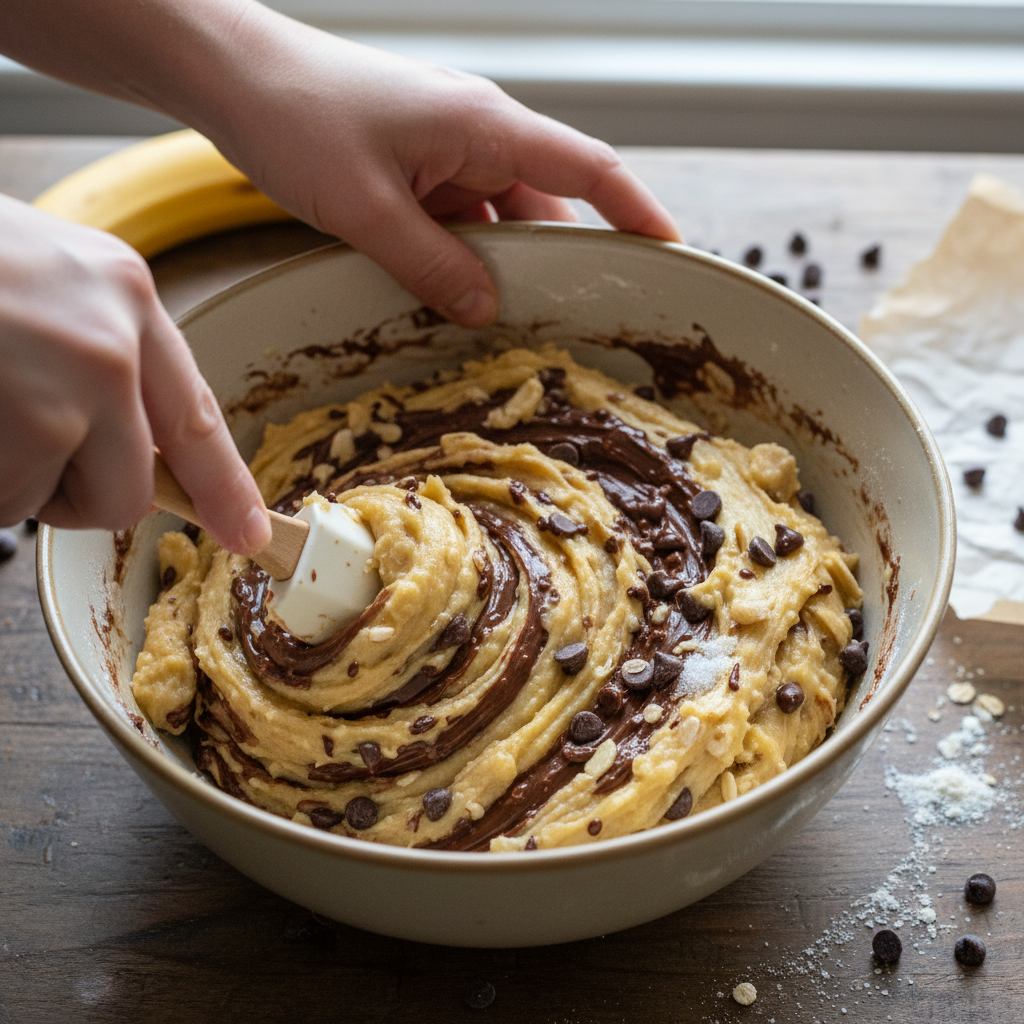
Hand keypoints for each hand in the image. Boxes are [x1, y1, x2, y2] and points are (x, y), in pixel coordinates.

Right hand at [0, 194, 269, 553]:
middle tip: (17, 448)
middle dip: (73, 495)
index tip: (248, 534)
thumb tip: (127, 440)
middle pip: (129, 490)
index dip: (225, 487)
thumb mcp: (48, 277)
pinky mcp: (16, 428)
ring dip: (6, 478)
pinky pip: (1, 500)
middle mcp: (111, 346)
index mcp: (128, 297)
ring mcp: (60, 389)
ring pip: (50, 501)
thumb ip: (102, 352)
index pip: (196, 417)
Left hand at [203, 19, 680, 326]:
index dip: (639, 214)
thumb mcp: (366, 208)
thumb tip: (486, 312)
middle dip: (559, 263)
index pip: (591, 170)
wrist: (231, 75)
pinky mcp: (417, 165)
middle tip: (570, 326)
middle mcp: (478, 133)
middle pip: (546, 206)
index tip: (671, 257)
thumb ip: (431, 266)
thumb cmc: (295, 117)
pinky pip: (459, 218)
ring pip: (499, 219)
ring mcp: (447, 150)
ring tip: (501, 323)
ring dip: (500, 266)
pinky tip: (445, 293)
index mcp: (486, 126)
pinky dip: (460, 256)